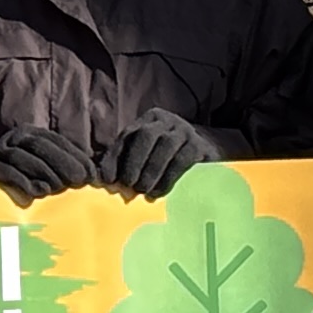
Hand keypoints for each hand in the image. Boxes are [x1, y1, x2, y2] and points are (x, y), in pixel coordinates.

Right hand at [0, 126, 98, 201]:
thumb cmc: (17, 180)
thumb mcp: (40, 168)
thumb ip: (61, 167)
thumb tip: (91, 176)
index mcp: (30, 134)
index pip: (56, 141)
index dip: (75, 157)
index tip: (89, 175)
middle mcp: (12, 138)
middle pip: (40, 147)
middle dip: (62, 164)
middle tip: (77, 183)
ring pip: (22, 158)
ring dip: (42, 174)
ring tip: (55, 190)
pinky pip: (3, 171)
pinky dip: (20, 183)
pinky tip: (33, 197)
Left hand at [98, 110, 217, 197]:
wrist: (207, 151)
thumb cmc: (166, 158)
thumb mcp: (145, 156)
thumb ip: (124, 164)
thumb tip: (105, 182)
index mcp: (147, 120)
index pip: (126, 136)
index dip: (114, 158)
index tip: (108, 180)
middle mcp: (165, 120)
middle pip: (145, 134)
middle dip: (134, 162)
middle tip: (129, 186)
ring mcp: (184, 130)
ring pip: (165, 145)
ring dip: (151, 170)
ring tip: (144, 191)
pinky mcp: (199, 145)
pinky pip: (183, 159)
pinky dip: (168, 177)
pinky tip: (159, 192)